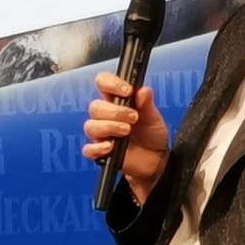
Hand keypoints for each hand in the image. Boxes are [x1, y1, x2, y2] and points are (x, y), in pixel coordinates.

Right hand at [82, 72, 169, 205]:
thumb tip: (143, 91)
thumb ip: (147, 103)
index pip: (103, 83)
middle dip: (115, 112)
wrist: (155, 160)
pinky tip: (111, 147)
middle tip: (133, 118)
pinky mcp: (100, 152)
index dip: (110, 83)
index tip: (126, 91)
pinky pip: (88, 149)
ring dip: (109, 127)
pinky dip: (98, 148)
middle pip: (95, 106)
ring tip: (126, 131)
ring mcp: (102, 134)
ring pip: (91, 126)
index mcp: (117, 101)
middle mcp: (106, 116)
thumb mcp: (154, 117)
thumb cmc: (152, 136)